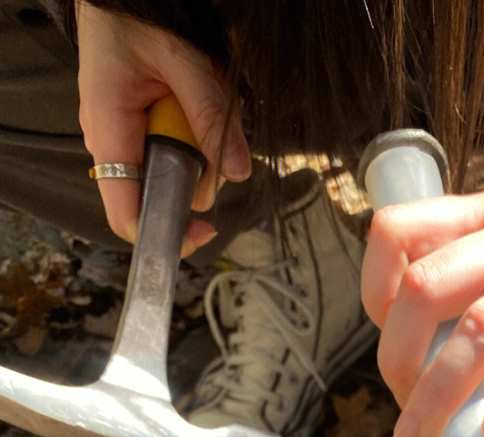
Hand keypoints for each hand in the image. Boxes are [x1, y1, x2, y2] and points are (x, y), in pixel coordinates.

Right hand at [74, 1, 250, 253]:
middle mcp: (114, 144)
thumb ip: (211, 116)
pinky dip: (201, 127)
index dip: (168, 235)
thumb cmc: (132, 14)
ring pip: (183, 170)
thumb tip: (239, 172)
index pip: (128, 216)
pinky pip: (183, 147)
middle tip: (213, 116)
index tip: (208, 230)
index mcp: (109, 134)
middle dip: (204, 168)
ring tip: (202, 89)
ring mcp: (129, 139)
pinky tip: (197, 91)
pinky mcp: (145, 130)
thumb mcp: (181, 59)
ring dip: (207, 140)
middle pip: (169, 194)